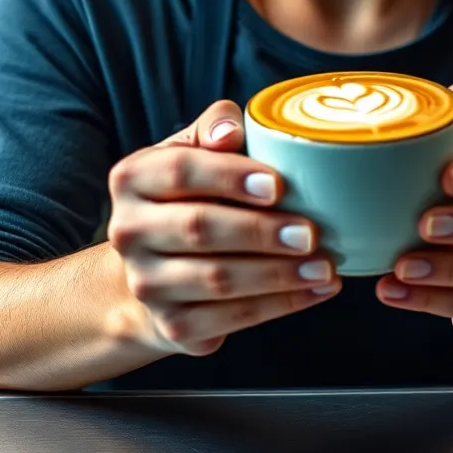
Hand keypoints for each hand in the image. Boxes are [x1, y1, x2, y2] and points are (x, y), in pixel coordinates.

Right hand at [107, 100, 340, 357]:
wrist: (155, 268)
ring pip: (217, 280)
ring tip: (324, 266)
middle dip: (261, 232)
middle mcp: (128, 232)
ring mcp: (146, 284)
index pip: (180, 170)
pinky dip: (280, 306)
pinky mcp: (172, 324)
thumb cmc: (188, 196)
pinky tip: (314, 290)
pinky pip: (230, 319)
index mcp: (132, 178)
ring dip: (279, 275)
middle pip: (199, 228)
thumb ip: (214, 128)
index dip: (229, 176)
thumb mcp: (193, 151)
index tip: (276, 184)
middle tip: (310, 233)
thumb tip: (231, 131)